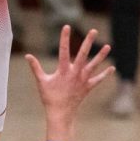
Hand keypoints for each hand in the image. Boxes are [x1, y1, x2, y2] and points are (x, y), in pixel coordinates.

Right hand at [25, 26, 112, 140]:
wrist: (60, 113)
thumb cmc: (49, 97)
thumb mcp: (41, 81)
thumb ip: (35, 67)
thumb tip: (27, 56)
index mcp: (63, 70)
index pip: (64, 51)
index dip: (64, 38)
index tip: (67, 27)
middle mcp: (75, 73)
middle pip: (83, 54)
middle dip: (88, 42)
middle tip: (94, 31)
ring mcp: (83, 80)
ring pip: (94, 65)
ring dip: (101, 56)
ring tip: (108, 46)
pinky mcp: (87, 87)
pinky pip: (98, 80)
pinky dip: (104, 74)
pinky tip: (112, 68)